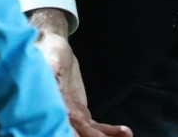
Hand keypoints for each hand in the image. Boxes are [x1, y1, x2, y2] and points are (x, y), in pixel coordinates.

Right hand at [30, 9, 132, 136]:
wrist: (58, 52)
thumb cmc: (51, 49)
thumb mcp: (52, 52)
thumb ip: (52, 62)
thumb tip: (52, 70)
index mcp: (52, 102)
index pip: (60, 121)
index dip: (70, 131)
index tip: (84, 134)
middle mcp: (61, 114)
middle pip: (77, 132)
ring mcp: (72, 117)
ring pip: (89, 133)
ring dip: (106, 136)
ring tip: (126, 134)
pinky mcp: (81, 115)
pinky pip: (95, 127)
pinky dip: (109, 131)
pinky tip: (125, 133)